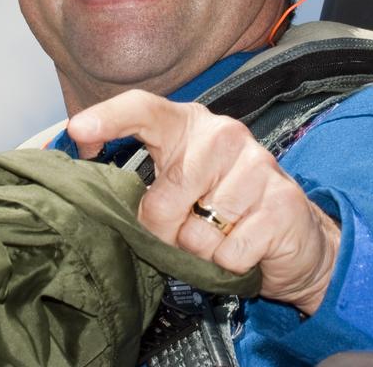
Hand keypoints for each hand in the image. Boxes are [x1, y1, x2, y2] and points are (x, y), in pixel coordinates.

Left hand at [67, 89, 339, 313]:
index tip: (78, 133)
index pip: (144, 108)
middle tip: (184, 233)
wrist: (294, 238)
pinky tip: (247, 247)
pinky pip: (230, 252)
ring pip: (198, 230)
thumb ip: (144, 190)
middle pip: (164, 195)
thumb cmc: (222, 213)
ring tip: (222, 235)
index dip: (109, 119)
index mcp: (189, 126)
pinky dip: (230, 264)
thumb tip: (100, 202)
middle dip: (164, 230)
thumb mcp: (178, 193)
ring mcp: (257, 166)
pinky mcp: (282, 202)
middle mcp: (224, 135)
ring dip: (202, 249)